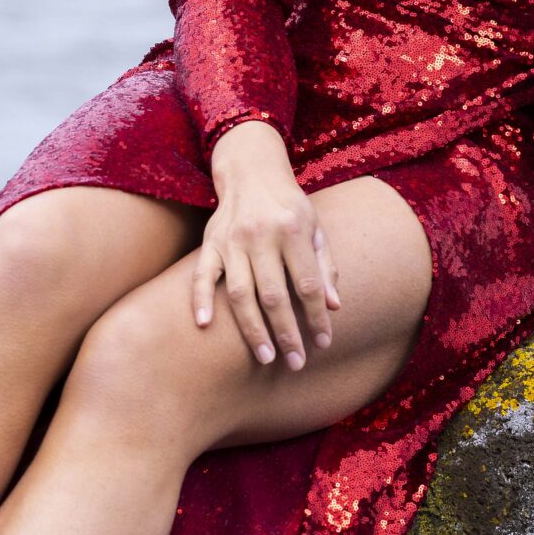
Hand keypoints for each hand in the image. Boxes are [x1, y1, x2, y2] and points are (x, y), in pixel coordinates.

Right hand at [196, 120, 340, 368]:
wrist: (252, 171)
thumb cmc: (290, 206)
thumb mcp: (315, 228)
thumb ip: (325, 265)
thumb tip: (333, 306)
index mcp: (294, 230)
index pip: (308, 284)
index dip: (316, 317)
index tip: (323, 343)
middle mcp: (262, 236)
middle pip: (274, 294)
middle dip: (287, 332)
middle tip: (296, 363)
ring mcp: (232, 241)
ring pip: (241, 292)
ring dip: (253, 329)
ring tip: (266, 357)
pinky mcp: (209, 243)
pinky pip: (202, 275)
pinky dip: (200, 300)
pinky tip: (204, 326)